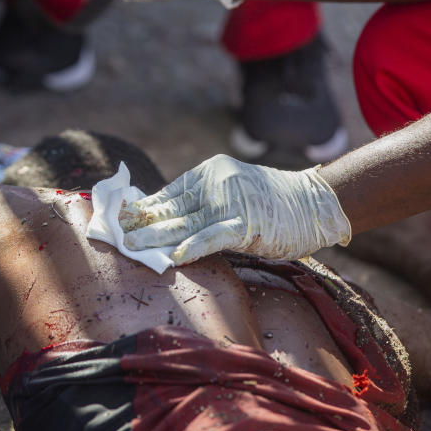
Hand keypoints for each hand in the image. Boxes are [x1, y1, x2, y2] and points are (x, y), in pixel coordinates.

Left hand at [118, 155, 350, 265]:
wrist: (317, 202)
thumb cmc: (274, 202)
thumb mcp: (233, 191)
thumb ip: (203, 201)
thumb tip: (167, 220)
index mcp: (209, 173)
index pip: (168, 193)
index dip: (142, 208)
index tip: (119, 218)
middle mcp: (215, 183)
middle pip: (170, 208)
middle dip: (139, 224)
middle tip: (113, 235)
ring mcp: (231, 203)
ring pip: (184, 224)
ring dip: (154, 239)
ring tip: (129, 248)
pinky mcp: (247, 224)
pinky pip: (213, 237)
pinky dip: (192, 247)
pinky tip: (173, 257)